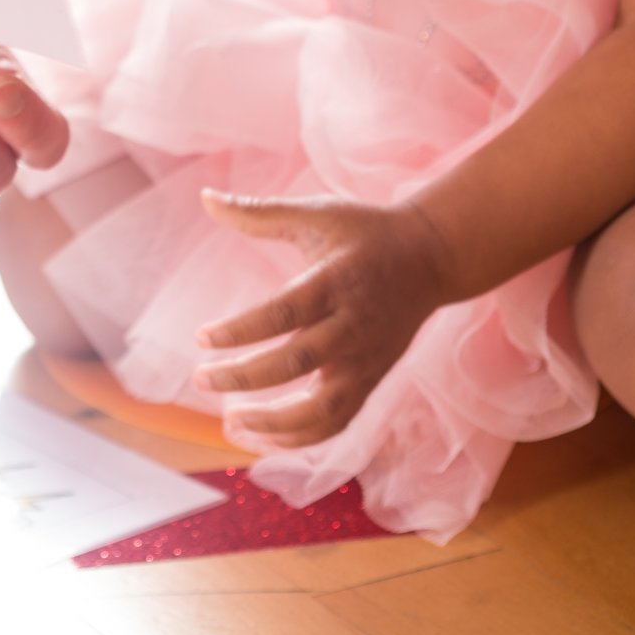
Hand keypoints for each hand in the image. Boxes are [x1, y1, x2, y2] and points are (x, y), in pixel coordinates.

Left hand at [192, 192, 452, 447]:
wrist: (433, 257)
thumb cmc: (365, 232)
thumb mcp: (316, 213)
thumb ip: (257, 212)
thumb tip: (205, 197)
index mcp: (334, 281)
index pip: (284, 312)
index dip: (241, 329)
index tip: (201, 338)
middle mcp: (352, 325)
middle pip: (296, 362)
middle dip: (245, 377)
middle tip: (200, 378)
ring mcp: (366, 359)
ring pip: (322, 408)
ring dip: (273, 423)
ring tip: (229, 422)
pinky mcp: (373, 380)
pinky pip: (338, 421)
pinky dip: (301, 438)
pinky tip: (262, 435)